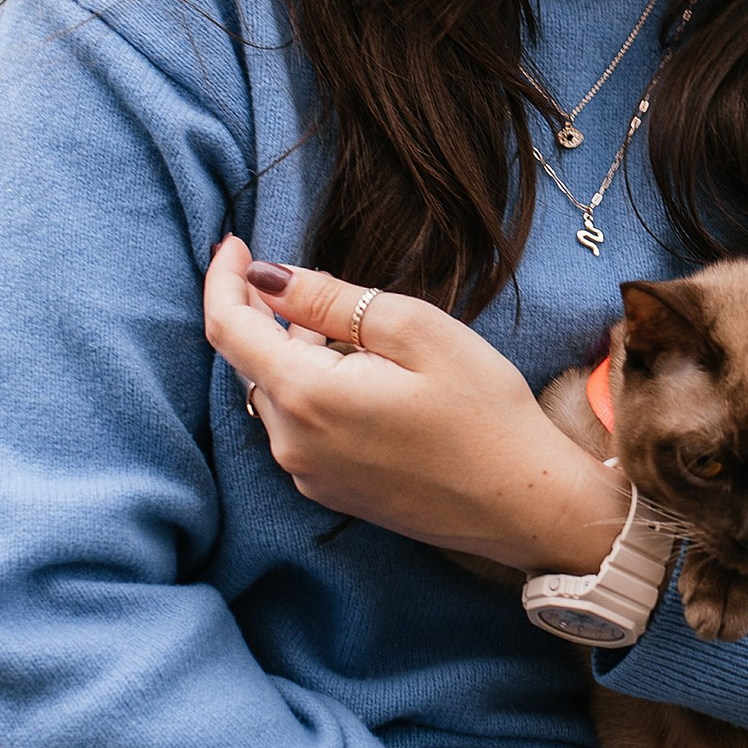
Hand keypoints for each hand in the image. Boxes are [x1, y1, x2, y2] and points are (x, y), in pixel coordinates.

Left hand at [202, 242, 626, 572]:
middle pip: (249, 362)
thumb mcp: (414, 330)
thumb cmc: (484, 411)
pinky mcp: (330, 491)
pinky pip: (298, 427)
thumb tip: (265, 278)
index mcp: (307, 397)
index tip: (236, 244)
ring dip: (294, 354)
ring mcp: (309, 475)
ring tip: (349, 330)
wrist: (525, 503)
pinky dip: (312, 390)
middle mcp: (292, 444)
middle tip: (306, 280)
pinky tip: (362, 377)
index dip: (223, 279)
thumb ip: (329, 299)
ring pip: (275, 394)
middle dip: (265, 314)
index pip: (228, 329)